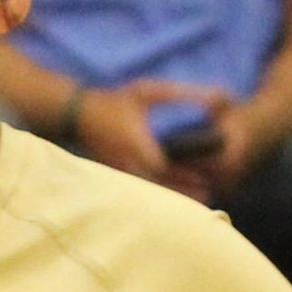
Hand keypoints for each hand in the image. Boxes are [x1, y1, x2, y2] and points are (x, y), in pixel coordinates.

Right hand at [71, 82, 228, 193]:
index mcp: (136, 141)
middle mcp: (127, 160)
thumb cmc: (115, 101)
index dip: (183, 175)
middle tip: (206, 195)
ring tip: (193, 199)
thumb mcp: (147, 93)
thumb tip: (212, 97)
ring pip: (149, 191)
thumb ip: (179, 95)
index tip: (204, 179)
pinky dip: (156, 194)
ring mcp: (120, 171)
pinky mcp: (116, 176)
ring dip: (170, 196)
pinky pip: (139, 190)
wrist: (79, 115)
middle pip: (158, 185)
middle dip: (182, 191)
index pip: (161, 165)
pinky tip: (170, 196)